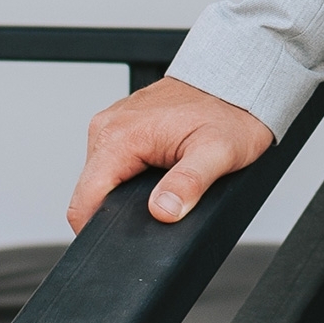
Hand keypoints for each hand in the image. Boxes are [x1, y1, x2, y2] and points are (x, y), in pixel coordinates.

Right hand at [67, 77, 273, 232]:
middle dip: (117, 211)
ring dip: (124, 193)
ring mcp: (114, 123)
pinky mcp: (124, 124)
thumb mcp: (220, 152)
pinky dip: (132, 175)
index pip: (84, 201)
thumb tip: (163, 211)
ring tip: (164, 187)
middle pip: (91, 192)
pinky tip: (159, 173)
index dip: (98, 230)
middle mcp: (108, 126)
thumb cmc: (233, 112)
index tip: (123, 241)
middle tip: (161, 206)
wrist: (239, 81)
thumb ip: (190, 183)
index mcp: (120, 135)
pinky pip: (115, 161)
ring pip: (102, 178)